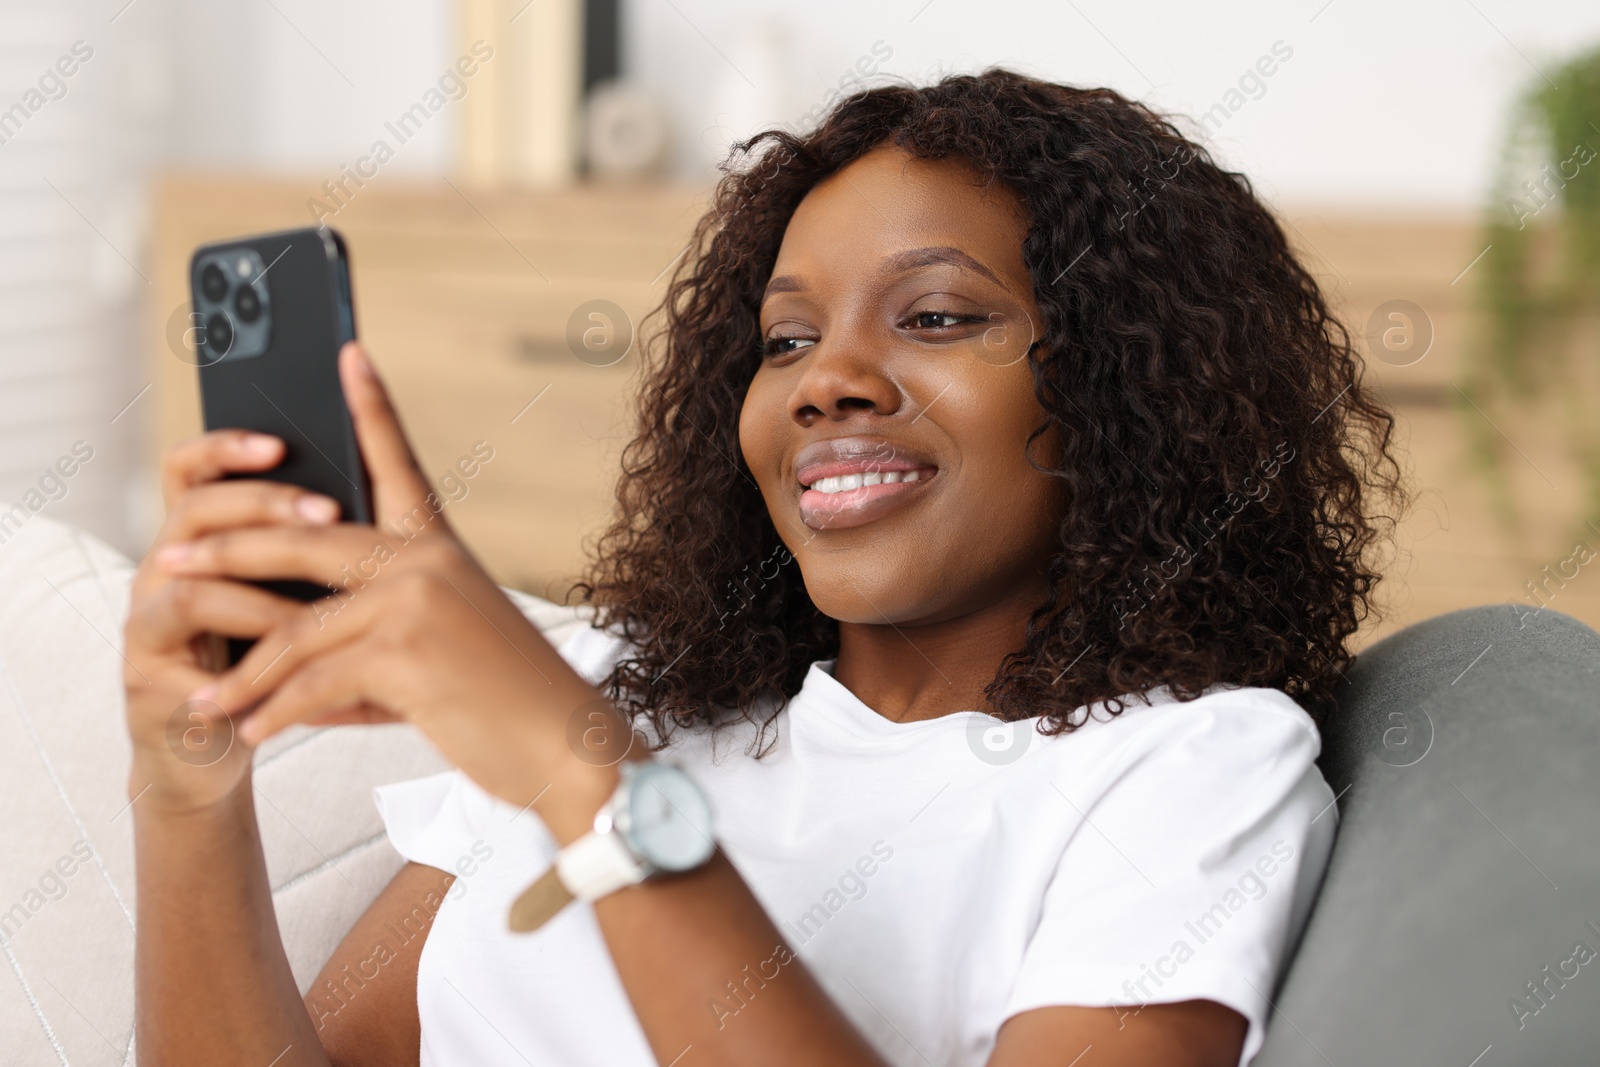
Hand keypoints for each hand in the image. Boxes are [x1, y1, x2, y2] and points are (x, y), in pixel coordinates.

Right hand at [123, 429, 343, 814]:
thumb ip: (317, 552)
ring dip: (267, 585)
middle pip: (196, 507)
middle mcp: (163, 567)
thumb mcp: (299, 601)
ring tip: (325, 602)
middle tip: (329, 511)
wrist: (221, 748)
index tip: (283, 441)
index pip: (194, 467)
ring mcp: (145, 617)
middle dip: (266, 504)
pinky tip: (295, 657)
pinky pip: (196, 653)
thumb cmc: (271, 665)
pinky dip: (251, 647)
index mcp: (202, 540)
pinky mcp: (146, 672)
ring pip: (192, 576)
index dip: (228, 446)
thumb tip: (378, 492)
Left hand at [156, 342, 630, 840]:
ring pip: (294, 629)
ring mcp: (414, 603)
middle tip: (170, 562)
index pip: (398, 462)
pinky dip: (274, 714)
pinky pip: (311, 683)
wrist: (565, 745)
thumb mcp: (450, 642)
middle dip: (228, 551)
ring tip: (208, 696)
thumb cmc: (510, 698)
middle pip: (302, 538)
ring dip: (245, 674)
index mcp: (441, 548)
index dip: (370, 406)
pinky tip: (253, 732)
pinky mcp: (402, 655)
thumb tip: (298, 657)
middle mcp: (426, 561)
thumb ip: (380, 630)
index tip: (347, 353)